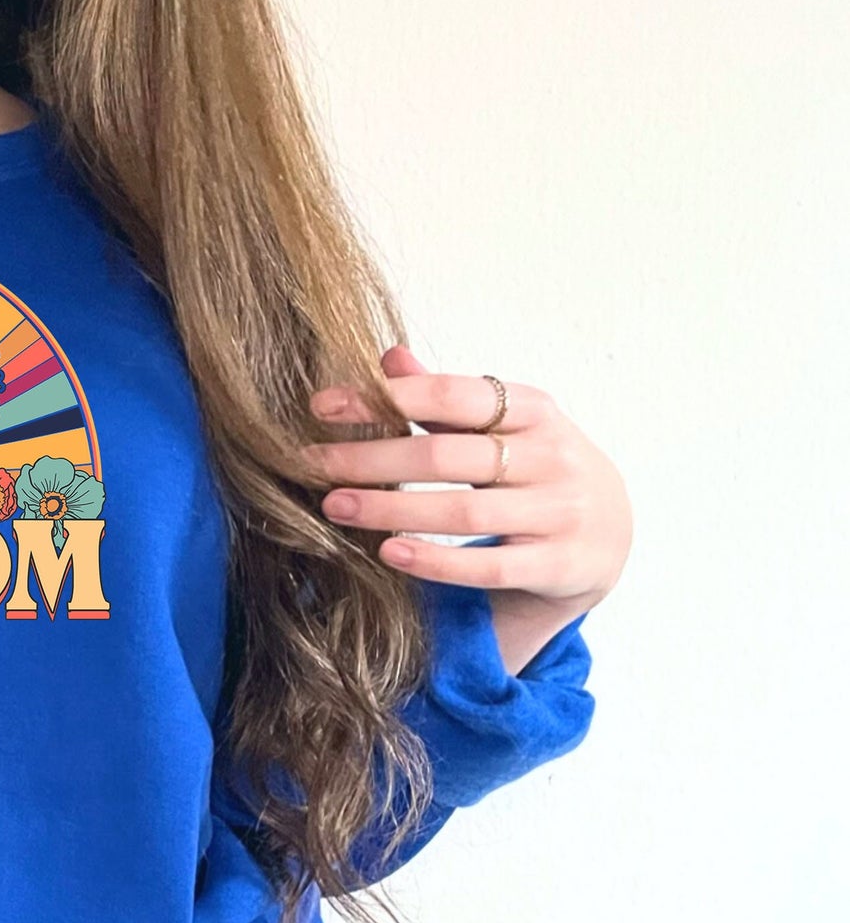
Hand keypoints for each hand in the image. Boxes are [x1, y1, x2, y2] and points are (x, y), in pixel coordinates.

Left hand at [302, 346, 631, 675]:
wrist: (611, 535)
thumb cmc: (536, 471)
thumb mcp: (503, 426)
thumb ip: (446, 399)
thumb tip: (387, 356)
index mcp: (534, 409)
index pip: (451, 396)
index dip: (383, 398)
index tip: (322, 407)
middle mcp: (552, 455)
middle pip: (445, 456)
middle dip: (371, 459)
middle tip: (311, 464)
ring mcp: (560, 512)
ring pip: (462, 512)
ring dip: (389, 508)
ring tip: (335, 507)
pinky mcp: (559, 564)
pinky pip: (487, 565)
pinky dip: (434, 560)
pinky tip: (388, 551)